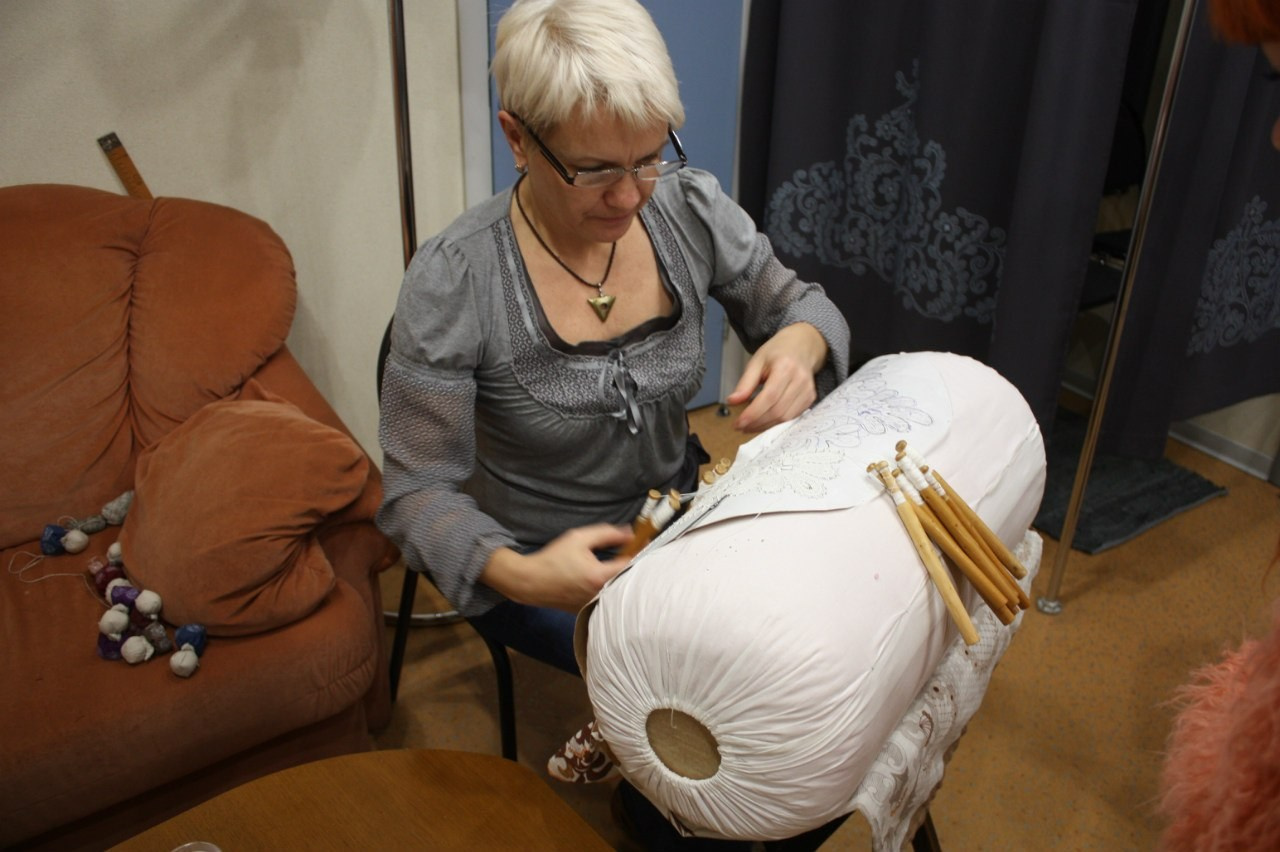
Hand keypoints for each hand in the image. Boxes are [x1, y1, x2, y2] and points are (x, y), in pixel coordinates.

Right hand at [482, 524, 633, 612]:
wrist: (531, 581)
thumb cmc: (553, 558)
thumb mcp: (579, 538)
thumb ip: (606, 534)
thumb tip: (630, 533)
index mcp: (599, 577)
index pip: (631, 564)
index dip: (640, 550)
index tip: (644, 540)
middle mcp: (600, 595)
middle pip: (628, 580)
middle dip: (633, 565)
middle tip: (631, 552)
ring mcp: (594, 605)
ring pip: (618, 590)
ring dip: (622, 577)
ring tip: (618, 564)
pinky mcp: (588, 611)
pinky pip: (606, 598)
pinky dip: (610, 588)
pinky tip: (602, 578)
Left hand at [726, 322, 827, 431]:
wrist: (802, 345)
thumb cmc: (778, 352)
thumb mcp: (756, 361)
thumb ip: (745, 383)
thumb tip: (732, 401)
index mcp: (785, 367)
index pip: (769, 397)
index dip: (753, 413)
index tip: (738, 423)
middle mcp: (800, 380)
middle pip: (777, 411)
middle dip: (756, 422)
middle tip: (741, 426)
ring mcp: (807, 390)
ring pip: (785, 418)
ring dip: (765, 425)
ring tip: (750, 425)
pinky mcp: (810, 398)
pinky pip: (792, 417)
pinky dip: (776, 423)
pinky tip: (764, 421)